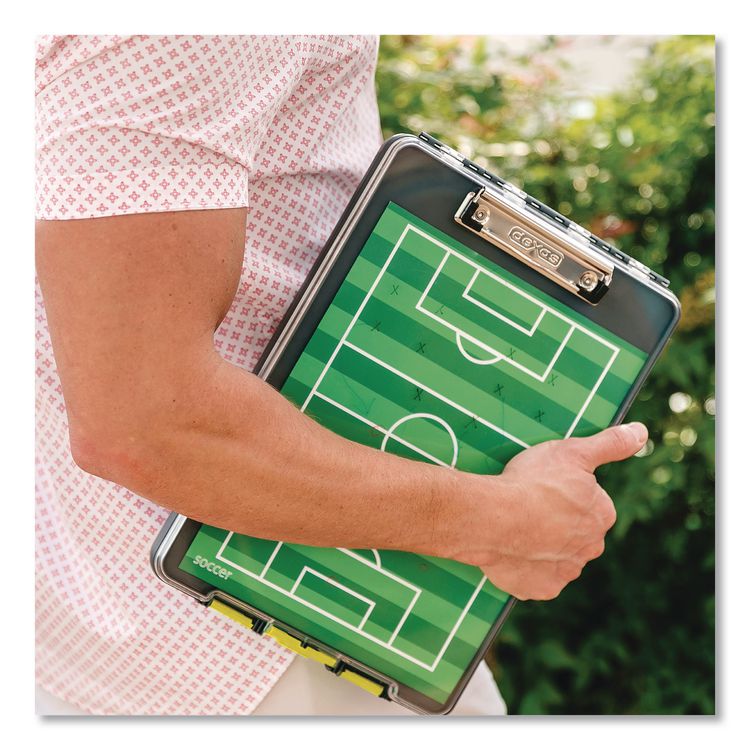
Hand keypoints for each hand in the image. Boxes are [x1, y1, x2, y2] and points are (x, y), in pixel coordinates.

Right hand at [462, 423, 647, 599]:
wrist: (495, 517)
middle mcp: (590, 548)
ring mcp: (565, 572)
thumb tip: (641, 432)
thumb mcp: (573, 451)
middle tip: (530, 506)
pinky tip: (511, 549)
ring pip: (556, 556)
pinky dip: (525, 567)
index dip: (565, 492)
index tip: (545, 485)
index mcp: (602, 515)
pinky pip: (535, 577)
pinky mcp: (541, 588)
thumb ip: (610, 444)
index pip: (590, 503)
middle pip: (575, 532)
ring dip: (542, 545)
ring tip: (517, 526)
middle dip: (557, 522)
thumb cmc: (533, 481)